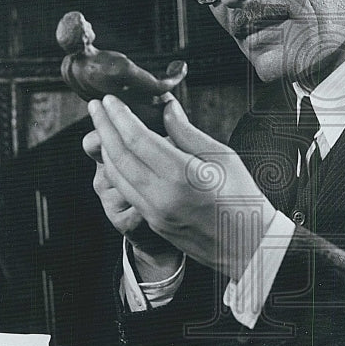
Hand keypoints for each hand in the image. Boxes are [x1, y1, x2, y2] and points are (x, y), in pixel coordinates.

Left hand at [87, 94, 275, 280]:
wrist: (249, 246)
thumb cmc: (243, 197)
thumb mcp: (222, 157)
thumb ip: (187, 132)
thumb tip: (165, 107)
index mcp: (183, 175)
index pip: (138, 139)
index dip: (120, 116)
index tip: (109, 99)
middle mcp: (163, 196)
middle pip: (120, 156)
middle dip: (104, 127)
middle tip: (95, 106)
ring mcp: (155, 212)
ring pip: (117, 175)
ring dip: (106, 148)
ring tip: (102, 126)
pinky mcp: (154, 222)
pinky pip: (126, 191)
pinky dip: (116, 169)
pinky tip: (116, 154)